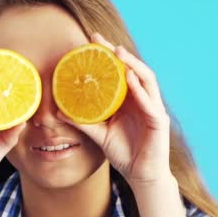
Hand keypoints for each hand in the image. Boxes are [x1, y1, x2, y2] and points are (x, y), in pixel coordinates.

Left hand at [57, 33, 172, 189]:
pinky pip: (149, 102)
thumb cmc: (124, 153)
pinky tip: (129, 79)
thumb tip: (58, 111)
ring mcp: (153, 108)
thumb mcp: (99, 134)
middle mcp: (143, 99)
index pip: (120, 71)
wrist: (140, 176)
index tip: (90, 41)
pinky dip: (140, 90)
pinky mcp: (159, 121)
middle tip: (99, 40)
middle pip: (132, 69)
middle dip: (118, 53)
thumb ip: (82, 122)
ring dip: (133, 64)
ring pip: (146, 79)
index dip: (108, 55)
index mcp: (130, 99)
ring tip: (118, 53)